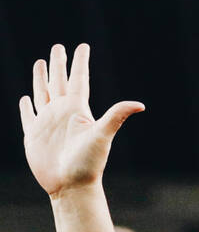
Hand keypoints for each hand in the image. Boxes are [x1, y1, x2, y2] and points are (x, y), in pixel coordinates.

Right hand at [19, 43, 143, 197]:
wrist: (71, 185)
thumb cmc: (89, 163)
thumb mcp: (102, 136)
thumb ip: (116, 116)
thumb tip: (141, 105)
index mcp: (78, 110)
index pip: (79, 79)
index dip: (79, 62)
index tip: (83, 46)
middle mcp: (62, 113)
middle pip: (59, 81)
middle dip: (58, 64)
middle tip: (58, 47)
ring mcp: (47, 123)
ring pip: (42, 93)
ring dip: (41, 78)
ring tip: (41, 63)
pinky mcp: (33, 135)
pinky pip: (28, 115)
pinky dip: (26, 106)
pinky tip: (26, 98)